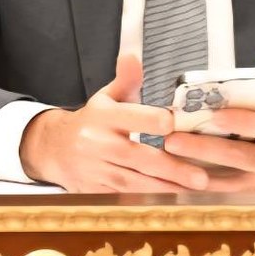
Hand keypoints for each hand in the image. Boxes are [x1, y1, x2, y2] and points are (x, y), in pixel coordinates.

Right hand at [20, 51, 209, 192]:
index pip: (129, 116)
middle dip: (170, 168)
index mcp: (103, 116)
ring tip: (194, 190)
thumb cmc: (91, 120)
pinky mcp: (96, 190)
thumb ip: (125, 78)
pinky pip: (126, 197)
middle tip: (200, 176)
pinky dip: (150, 200)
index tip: (173, 122)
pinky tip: (174, 200)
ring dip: (166, 188)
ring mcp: (96, 169)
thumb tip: (133, 55)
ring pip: (134, 182)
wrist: (54, 148)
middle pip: (137, 156)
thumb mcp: (105, 96)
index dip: (150, 119)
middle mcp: (98, 143)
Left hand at [162, 43, 254, 192]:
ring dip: (196, 172)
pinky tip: (178, 184)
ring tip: (167, 162)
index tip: (209, 115)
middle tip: (172, 141)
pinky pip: (226, 192)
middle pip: (237, 156)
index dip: (234, 122)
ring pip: (228, 180)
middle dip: (203, 149)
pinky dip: (202, 190)